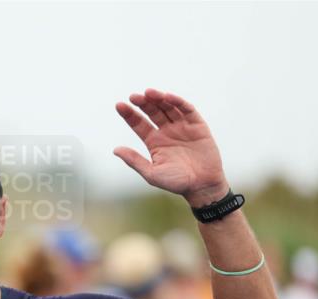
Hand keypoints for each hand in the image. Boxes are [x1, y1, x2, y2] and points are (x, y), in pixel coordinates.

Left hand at [114, 88, 228, 206]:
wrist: (202, 186)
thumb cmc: (176, 183)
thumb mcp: (151, 173)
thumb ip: (134, 160)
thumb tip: (115, 150)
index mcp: (154, 141)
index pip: (139, 123)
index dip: (129, 114)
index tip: (119, 105)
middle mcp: (167, 131)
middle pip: (152, 111)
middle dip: (143, 103)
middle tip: (134, 96)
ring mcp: (182, 127)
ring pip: (168, 107)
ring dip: (159, 98)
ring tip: (149, 93)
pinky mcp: (197, 125)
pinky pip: (187, 110)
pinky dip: (178, 102)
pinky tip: (168, 97)